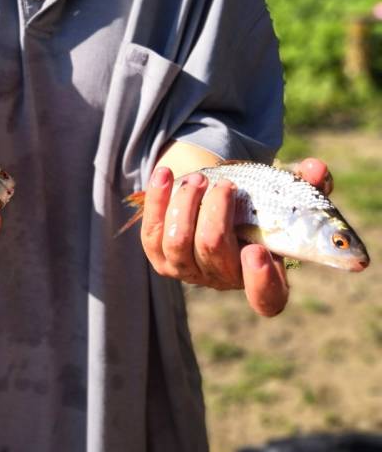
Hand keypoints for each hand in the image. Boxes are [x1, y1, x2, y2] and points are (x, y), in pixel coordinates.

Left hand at [140, 157, 332, 316]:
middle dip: (217, 212)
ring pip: (178, 241)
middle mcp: (222, 279)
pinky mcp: (158, 255)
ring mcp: (186, 270)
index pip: (266, 298)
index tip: (257, 251)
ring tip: (199, 179)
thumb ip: (308, 186)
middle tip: (226, 186)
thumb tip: (315, 169)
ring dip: (187, 204)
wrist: (215, 204)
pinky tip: (166, 174)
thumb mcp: (287, 198)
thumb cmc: (258, 205)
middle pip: (214, 250)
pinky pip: (152, 230)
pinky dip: (158, 199)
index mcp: (263, 277)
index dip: (261, 281)